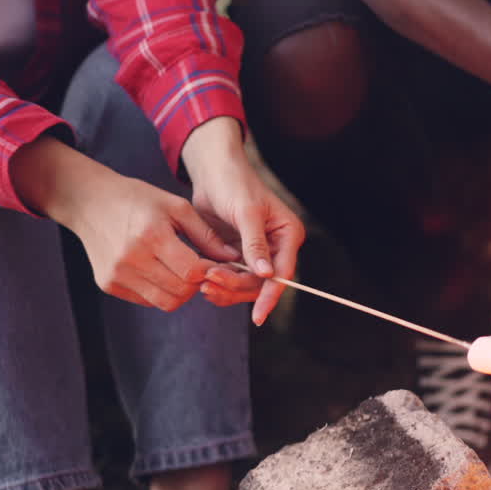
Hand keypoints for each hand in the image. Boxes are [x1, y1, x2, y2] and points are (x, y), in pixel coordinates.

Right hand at [11, 135, 239, 309]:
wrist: (89, 201)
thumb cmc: (139, 200)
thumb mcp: (177, 207)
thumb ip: (207, 235)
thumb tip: (234, 258)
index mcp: (151, 235)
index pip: (193, 271)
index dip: (210, 271)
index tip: (214, 262)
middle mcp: (131, 259)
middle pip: (181, 291)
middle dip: (198, 283)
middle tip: (200, 268)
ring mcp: (116, 274)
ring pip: (165, 302)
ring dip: (181, 291)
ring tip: (181, 270)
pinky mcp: (107, 284)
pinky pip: (146, 300)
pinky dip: (160, 291)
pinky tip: (159, 271)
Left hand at [182, 117, 305, 324]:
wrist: (213, 172)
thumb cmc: (234, 183)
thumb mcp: (247, 212)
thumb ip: (256, 243)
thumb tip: (267, 274)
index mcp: (287, 235)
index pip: (283, 272)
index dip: (271, 296)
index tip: (259, 317)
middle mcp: (276, 247)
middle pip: (262, 283)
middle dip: (237, 287)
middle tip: (210, 284)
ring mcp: (256, 253)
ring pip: (245, 284)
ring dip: (225, 288)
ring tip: (203, 284)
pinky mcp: (236, 254)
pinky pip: (231, 278)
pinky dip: (218, 283)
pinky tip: (202, 282)